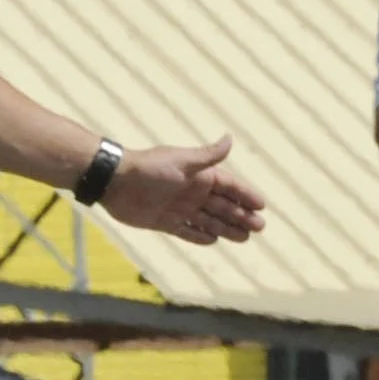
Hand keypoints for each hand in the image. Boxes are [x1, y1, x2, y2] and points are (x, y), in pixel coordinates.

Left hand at [101, 136, 264, 244]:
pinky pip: (188, 232)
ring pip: (210, 221)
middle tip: (260, 227)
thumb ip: (208, 155)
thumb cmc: (150, 168)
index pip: (230, 186)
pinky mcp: (166, 222)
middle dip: (242, 216)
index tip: (262, 206)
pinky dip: (200, 236)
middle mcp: (192, 192)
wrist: (116, 182)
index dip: (246, 195)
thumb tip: (230, 138)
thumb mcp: (183, 161)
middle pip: (223, 206)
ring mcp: (180, 208)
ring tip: (246, 237)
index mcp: (199, 176)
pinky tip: (214, 241)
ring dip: (227, 228)